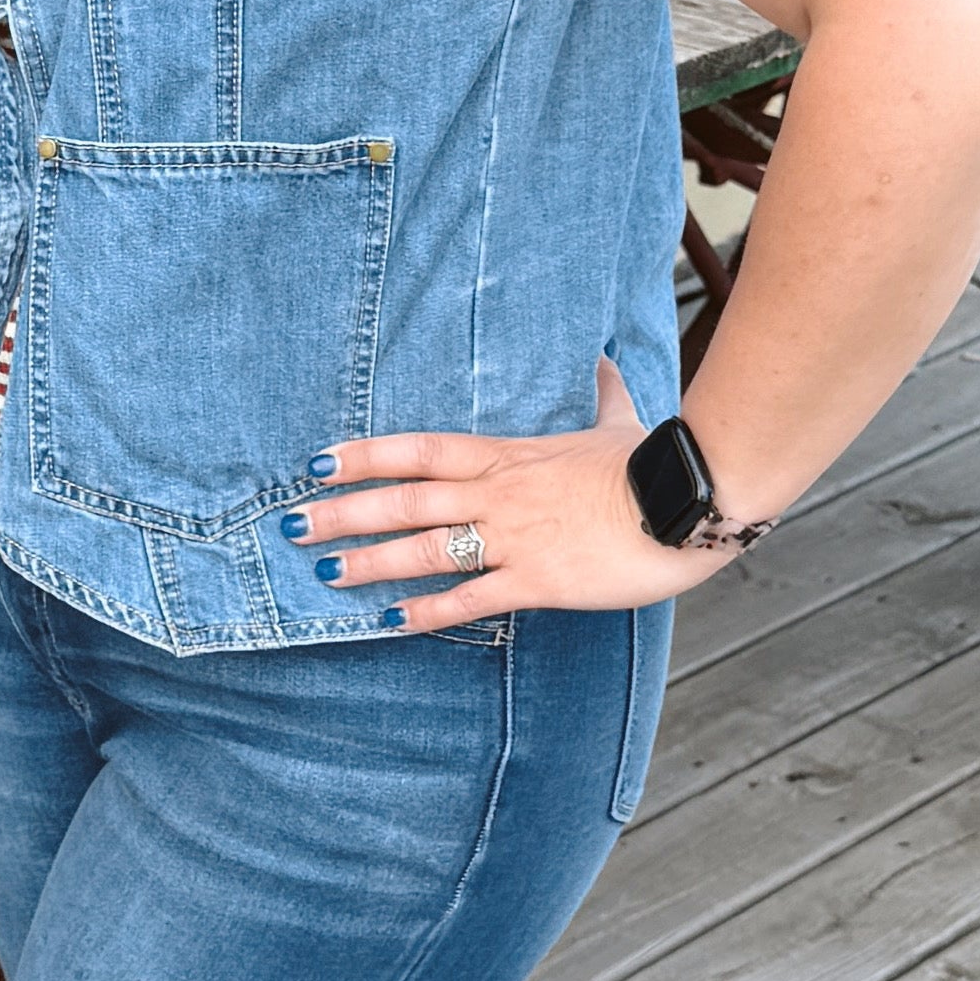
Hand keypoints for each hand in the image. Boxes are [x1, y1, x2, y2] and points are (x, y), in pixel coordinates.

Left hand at [281, 362, 743, 626]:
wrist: (688, 496)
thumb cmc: (654, 459)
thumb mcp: (619, 418)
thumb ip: (602, 390)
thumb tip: (605, 358)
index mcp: (507, 454)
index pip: (418, 450)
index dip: (364, 456)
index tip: (318, 462)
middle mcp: (497, 492)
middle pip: (403, 500)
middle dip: (342, 512)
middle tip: (291, 526)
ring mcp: (513, 537)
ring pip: (423, 549)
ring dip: (368, 562)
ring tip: (323, 575)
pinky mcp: (536, 581)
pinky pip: (469, 599)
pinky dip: (426, 612)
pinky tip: (390, 622)